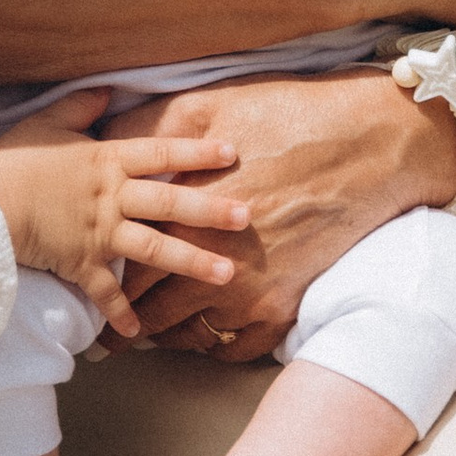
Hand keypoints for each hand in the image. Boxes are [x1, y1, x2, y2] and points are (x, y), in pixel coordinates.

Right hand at [0, 88, 245, 339]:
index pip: (160, 153)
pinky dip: (120, 313)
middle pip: (169, 202)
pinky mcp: (79, 263)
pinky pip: (105, 292)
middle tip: (247, 216)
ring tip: (227, 274)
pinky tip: (137, 332)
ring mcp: (98, 233)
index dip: (197, 151)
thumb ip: (81, 106)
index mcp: (106, 160)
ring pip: (154, 249)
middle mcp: (111, 197)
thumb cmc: (14, 160)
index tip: (232, 154)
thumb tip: (107, 88)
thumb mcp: (48, 123)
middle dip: (211, 210)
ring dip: (191, 262)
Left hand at [109, 71, 455, 359]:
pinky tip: (203, 334)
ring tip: (149, 333)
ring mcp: (253, 292)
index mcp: (187, 215)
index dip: (101, 274)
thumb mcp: (206, 107)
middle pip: (150, 308)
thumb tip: (103, 144)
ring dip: (166, 335)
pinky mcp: (286, 306)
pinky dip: (214, 346)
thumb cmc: (287, 117)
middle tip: (107, 328)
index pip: (124, 263)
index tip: (88, 278)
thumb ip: (147, 131)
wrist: (368, 145)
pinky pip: (236, 348)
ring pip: (189, 335)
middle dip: (126, 316)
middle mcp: (214, 263)